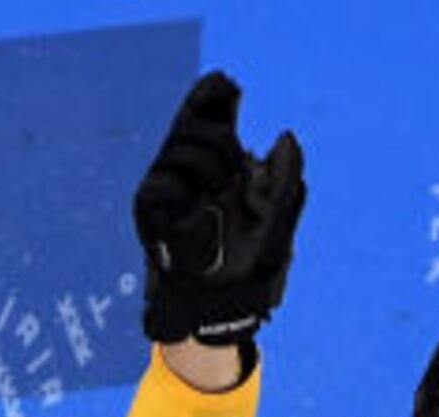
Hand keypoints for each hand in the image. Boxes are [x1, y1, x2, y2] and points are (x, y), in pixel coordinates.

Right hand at [132, 71, 303, 348]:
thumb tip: (284, 135)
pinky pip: (162, 184)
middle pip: (192, 121)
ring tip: (219, 197)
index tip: (232, 86)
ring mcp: (168, 188)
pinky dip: (184, 196)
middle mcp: (190, 170)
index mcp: (218, 164)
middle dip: (221, 139)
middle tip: (236, 171)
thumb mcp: (280, 220)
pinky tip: (200, 218)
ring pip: (180, 147)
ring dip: (209, 167)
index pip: (209, 112)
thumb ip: (288, 177)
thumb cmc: (251, 267)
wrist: (221, 308)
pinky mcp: (149, 211)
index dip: (215, 93)